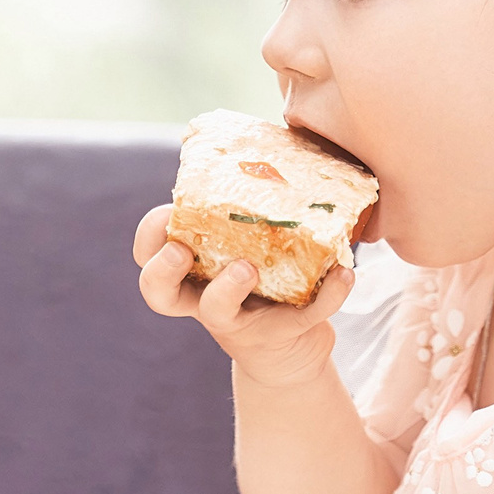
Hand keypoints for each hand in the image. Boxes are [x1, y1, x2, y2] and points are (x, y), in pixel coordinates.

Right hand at [132, 204, 351, 389]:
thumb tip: (286, 142)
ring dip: (227, 287)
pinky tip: (345, 274)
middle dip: (161, 270)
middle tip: (181, 252)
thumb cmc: (265, 281)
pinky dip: (328, 295)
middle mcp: (204, 298)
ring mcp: (239, 320)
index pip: (149, 255)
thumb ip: (251, 209)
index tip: (166, 216)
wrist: (292, 351)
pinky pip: (304, 316)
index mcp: (191, 269)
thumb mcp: (249, 244)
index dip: (148, 238)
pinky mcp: (282, 333)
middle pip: (159, 292)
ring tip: (248, 267)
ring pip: (217, 311)